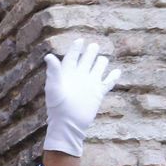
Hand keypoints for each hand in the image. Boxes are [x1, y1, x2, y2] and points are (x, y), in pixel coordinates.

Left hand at [43, 39, 119, 156]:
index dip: (75, 49)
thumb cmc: (57, 107)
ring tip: (102, 58)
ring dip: (101, 63)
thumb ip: (54, 71)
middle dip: (90, 52)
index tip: (80, 40)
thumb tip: (49, 56)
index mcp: (67, 74)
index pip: (71, 57)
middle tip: (93, 45)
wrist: (68, 124)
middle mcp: (79, 77)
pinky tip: (116, 71)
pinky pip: (108, 82)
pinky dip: (113, 77)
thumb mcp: (54, 87)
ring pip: (98, 69)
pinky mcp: (98, 93)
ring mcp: (89, 84)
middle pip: (86, 60)